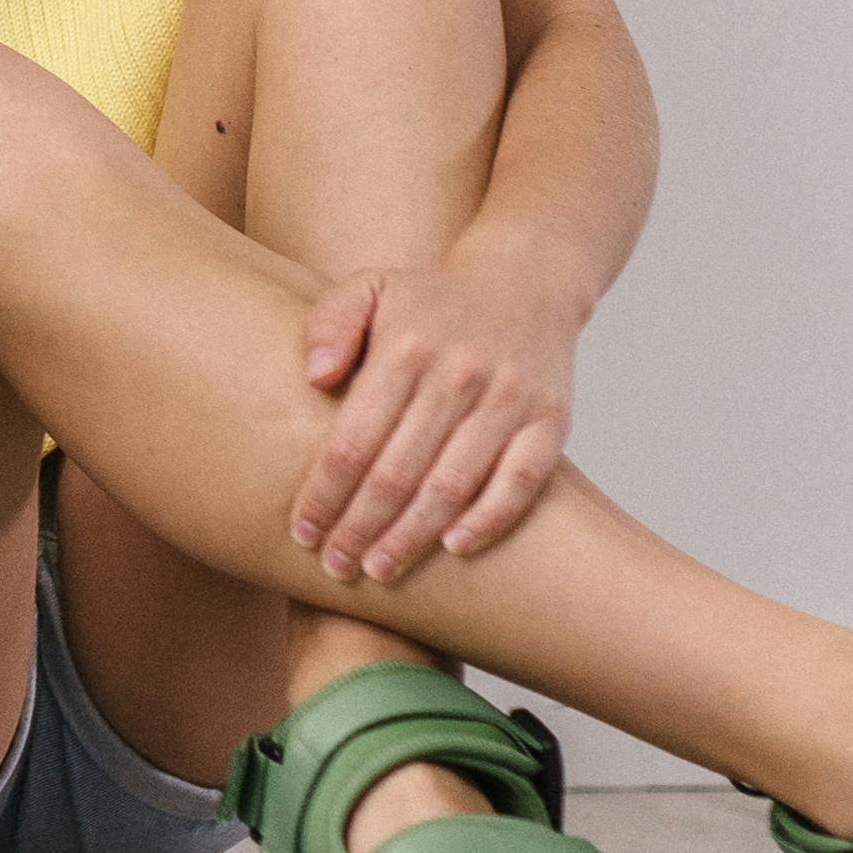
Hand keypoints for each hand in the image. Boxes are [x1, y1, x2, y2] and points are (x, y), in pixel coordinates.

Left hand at [291, 251, 580, 582]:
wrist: (526, 281)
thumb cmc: (432, 300)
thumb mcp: (371, 287)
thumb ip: (331, 323)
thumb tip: (314, 377)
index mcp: (405, 347)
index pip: (354, 439)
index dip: (325, 493)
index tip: (301, 532)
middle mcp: (458, 374)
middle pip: (398, 472)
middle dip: (360, 528)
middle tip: (335, 566)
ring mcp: (508, 399)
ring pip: (453, 485)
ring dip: (412, 537)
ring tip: (379, 571)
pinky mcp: (551, 420)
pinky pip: (521, 481)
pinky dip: (489, 519)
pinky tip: (455, 549)